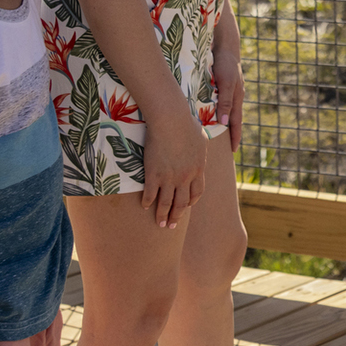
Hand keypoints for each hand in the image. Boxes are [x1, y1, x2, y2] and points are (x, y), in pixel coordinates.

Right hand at [141, 106, 205, 229]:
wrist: (171, 120)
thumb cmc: (186, 124)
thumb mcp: (201, 138)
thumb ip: (200, 149)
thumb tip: (201, 148)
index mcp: (198, 169)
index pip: (197, 192)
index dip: (191, 202)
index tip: (186, 206)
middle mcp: (186, 177)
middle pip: (182, 203)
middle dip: (177, 216)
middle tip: (172, 226)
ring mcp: (170, 177)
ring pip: (166, 203)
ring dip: (163, 215)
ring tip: (160, 224)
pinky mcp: (154, 174)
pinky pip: (150, 194)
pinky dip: (147, 202)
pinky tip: (144, 206)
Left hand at [213, 50, 245, 152]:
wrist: (225, 47)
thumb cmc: (225, 65)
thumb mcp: (226, 84)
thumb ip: (225, 102)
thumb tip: (223, 123)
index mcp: (237, 98)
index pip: (236, 123)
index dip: (235, 137)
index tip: (234, 151)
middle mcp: (234, 97)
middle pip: (233, 119)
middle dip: (231, 133)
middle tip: (229, 147)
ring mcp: (230, 91)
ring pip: (227, 111)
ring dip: (224, 123)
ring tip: (221, 135)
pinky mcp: (224, 87)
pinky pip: (222, 103)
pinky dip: (220, 112)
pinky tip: (214, 115)